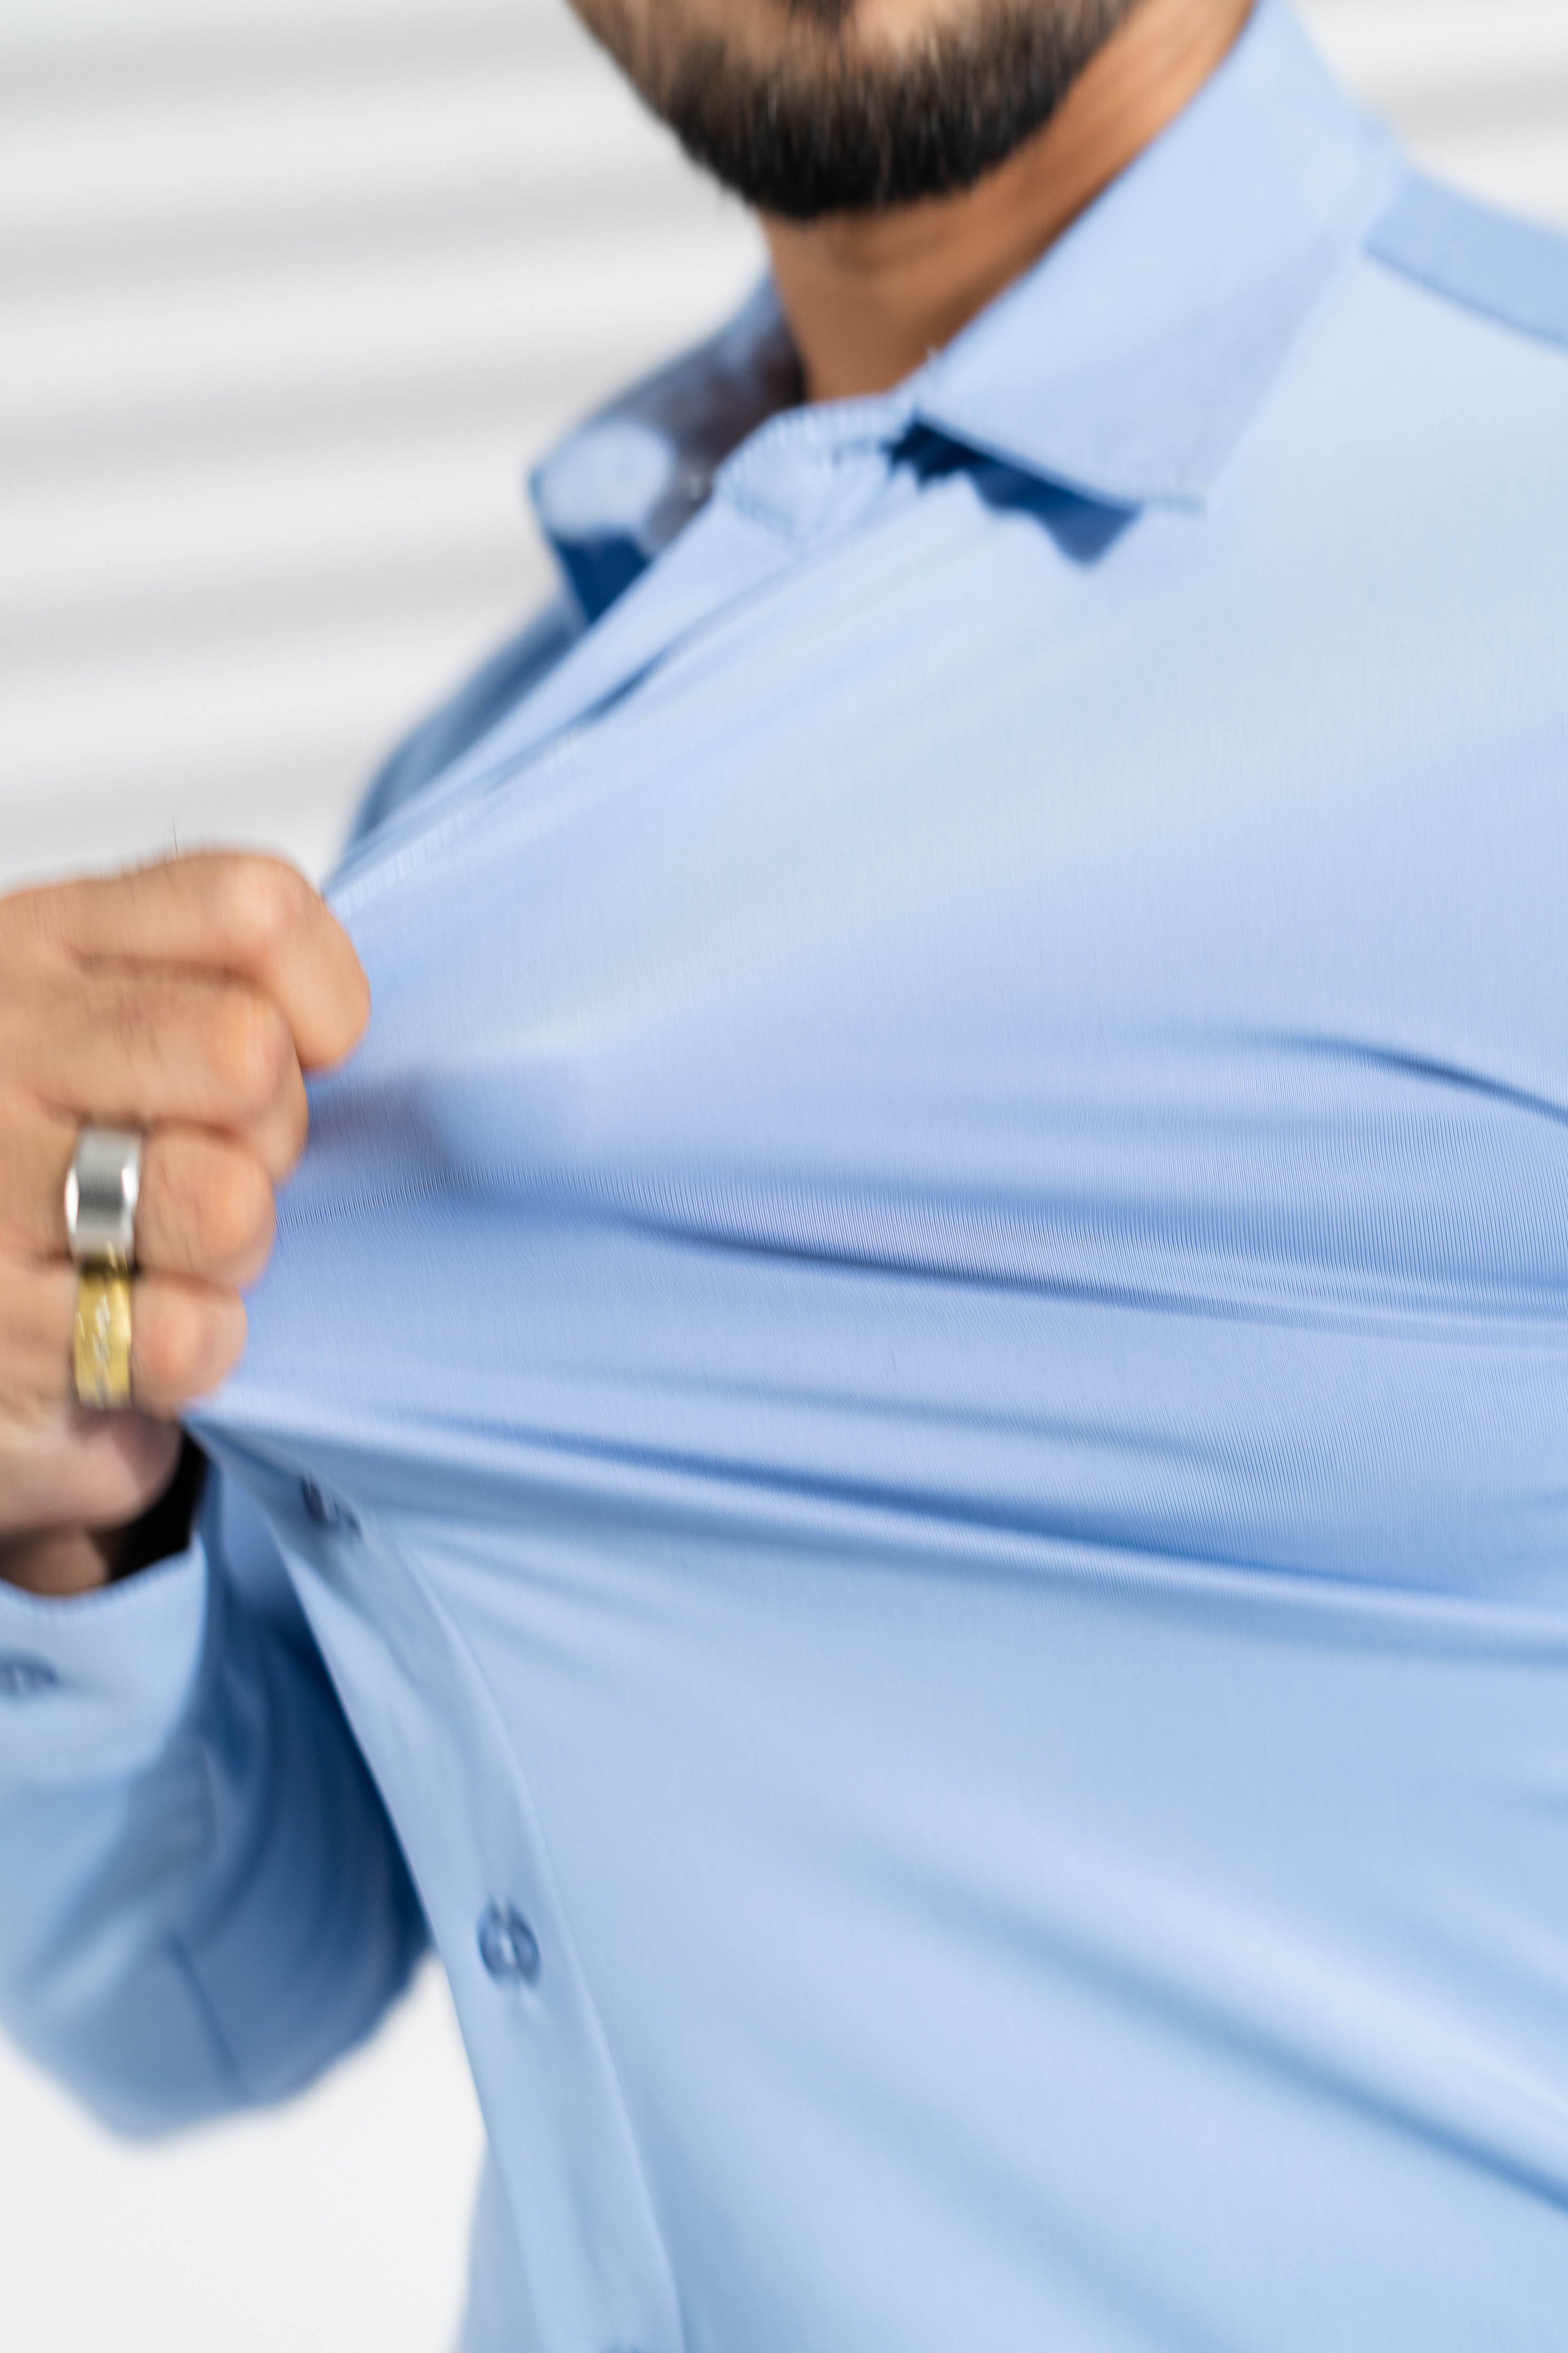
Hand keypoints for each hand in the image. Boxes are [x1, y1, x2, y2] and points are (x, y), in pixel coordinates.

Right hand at [0, 854, 368, 1594]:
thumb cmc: (49, 1155)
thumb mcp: (107, 1028)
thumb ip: (217, 992)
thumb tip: (345, 1036)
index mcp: (51, 942)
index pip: (256, 912)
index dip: (326, 1001)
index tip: (310, 1058)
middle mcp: (8, 1040)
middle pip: (247, 1050)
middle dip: (278, 1131)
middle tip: (236, 1170)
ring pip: (221, 1197)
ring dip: (236, 1245)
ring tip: (182, 1255)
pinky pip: (179, 1332)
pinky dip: (198, 1343)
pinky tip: (154, 1328)